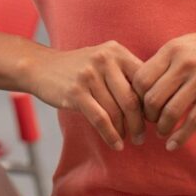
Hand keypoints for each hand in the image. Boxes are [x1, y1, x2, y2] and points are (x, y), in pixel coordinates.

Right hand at [31, 41, 145, 150]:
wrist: (41, 66)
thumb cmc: (79, 68)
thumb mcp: (104, 60)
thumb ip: (125, 74)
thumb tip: (153, 101)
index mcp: (116, 51)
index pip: (143, 80)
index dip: (151, 102)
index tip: (153, 118)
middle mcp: (105, 60)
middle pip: (131, 98)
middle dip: (140, 122)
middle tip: (142, 136)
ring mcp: (89, 75)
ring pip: (116, 111)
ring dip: (125, 131)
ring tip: (129, 140)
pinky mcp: (76, 92)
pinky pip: (100, 119)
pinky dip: (111, 135)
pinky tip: (116, 144)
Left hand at [131, 21, 195, 150]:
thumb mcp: (184, 44)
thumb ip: (164, 61)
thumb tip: (140, 85)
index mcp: (172, 49)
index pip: (141, 79)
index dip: (137, 98)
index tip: (142, 106)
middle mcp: (184, 63)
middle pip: (152, 98)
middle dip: (148, 116)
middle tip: (152, 121)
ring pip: (170, 112)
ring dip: (162, 128)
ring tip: (163, 132)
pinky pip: (193, 121)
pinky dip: (180, 137)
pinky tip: (174, 145)